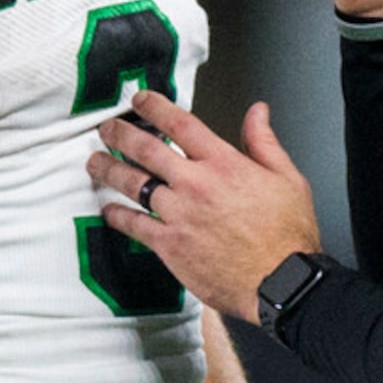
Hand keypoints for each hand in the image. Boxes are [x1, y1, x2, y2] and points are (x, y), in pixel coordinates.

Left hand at [87, 91, 319, 320]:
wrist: (281, 282)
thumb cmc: (287, 236)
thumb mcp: (288, 178)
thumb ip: (264, 142)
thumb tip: (258, 112)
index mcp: (224, 164)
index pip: (180, 124)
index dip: (155, 106)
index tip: (140, 100)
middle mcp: (196, 184)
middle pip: (146, 148)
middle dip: (120, 134)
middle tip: (106, 128)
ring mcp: (179, 215)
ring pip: (133, 184)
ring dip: (108, 169)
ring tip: (94, 162)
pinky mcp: (170, 245)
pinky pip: (134, 225)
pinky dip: (117, 216)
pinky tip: (109, 210)